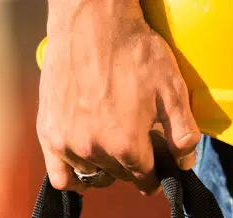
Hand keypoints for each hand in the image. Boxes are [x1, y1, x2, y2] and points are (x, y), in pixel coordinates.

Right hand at [36, 0, 198, 193]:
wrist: (91, 24)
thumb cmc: (132, 51)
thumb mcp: (172, 89)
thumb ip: (183, 133)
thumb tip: (184, 162)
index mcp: (126, 144)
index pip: (146, 178)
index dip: (156, 171)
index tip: (157, 161)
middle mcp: (95, 150)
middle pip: (120, 175)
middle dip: (133, 164)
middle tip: (138, 141)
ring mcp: (67, 143)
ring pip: (93, 174)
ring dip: (105, 167)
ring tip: (112, 143)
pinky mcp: (48, 132)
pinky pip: (59, 175)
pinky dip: (72, 178)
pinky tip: (83, 169)